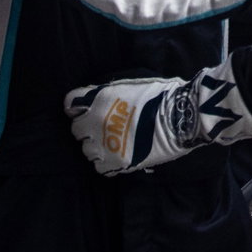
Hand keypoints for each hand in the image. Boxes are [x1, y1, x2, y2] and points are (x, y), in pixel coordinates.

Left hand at [64, 67, 251, 175]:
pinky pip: (99, 167)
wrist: (181, 117)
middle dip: (87, 128)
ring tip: (112, 144)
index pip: (70, 104)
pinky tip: (117, 157)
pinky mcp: (117, 162)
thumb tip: (99, 97)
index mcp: (99, 98)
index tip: (85, 110)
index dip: (78, 107)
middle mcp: (95, 121)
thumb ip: (110, 92)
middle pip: (77, 129)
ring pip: (87, 150)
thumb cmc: (162, 94)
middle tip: (103, 128)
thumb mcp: (132, 84)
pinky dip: (106, 163)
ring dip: (96, 147)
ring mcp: (105, 143)